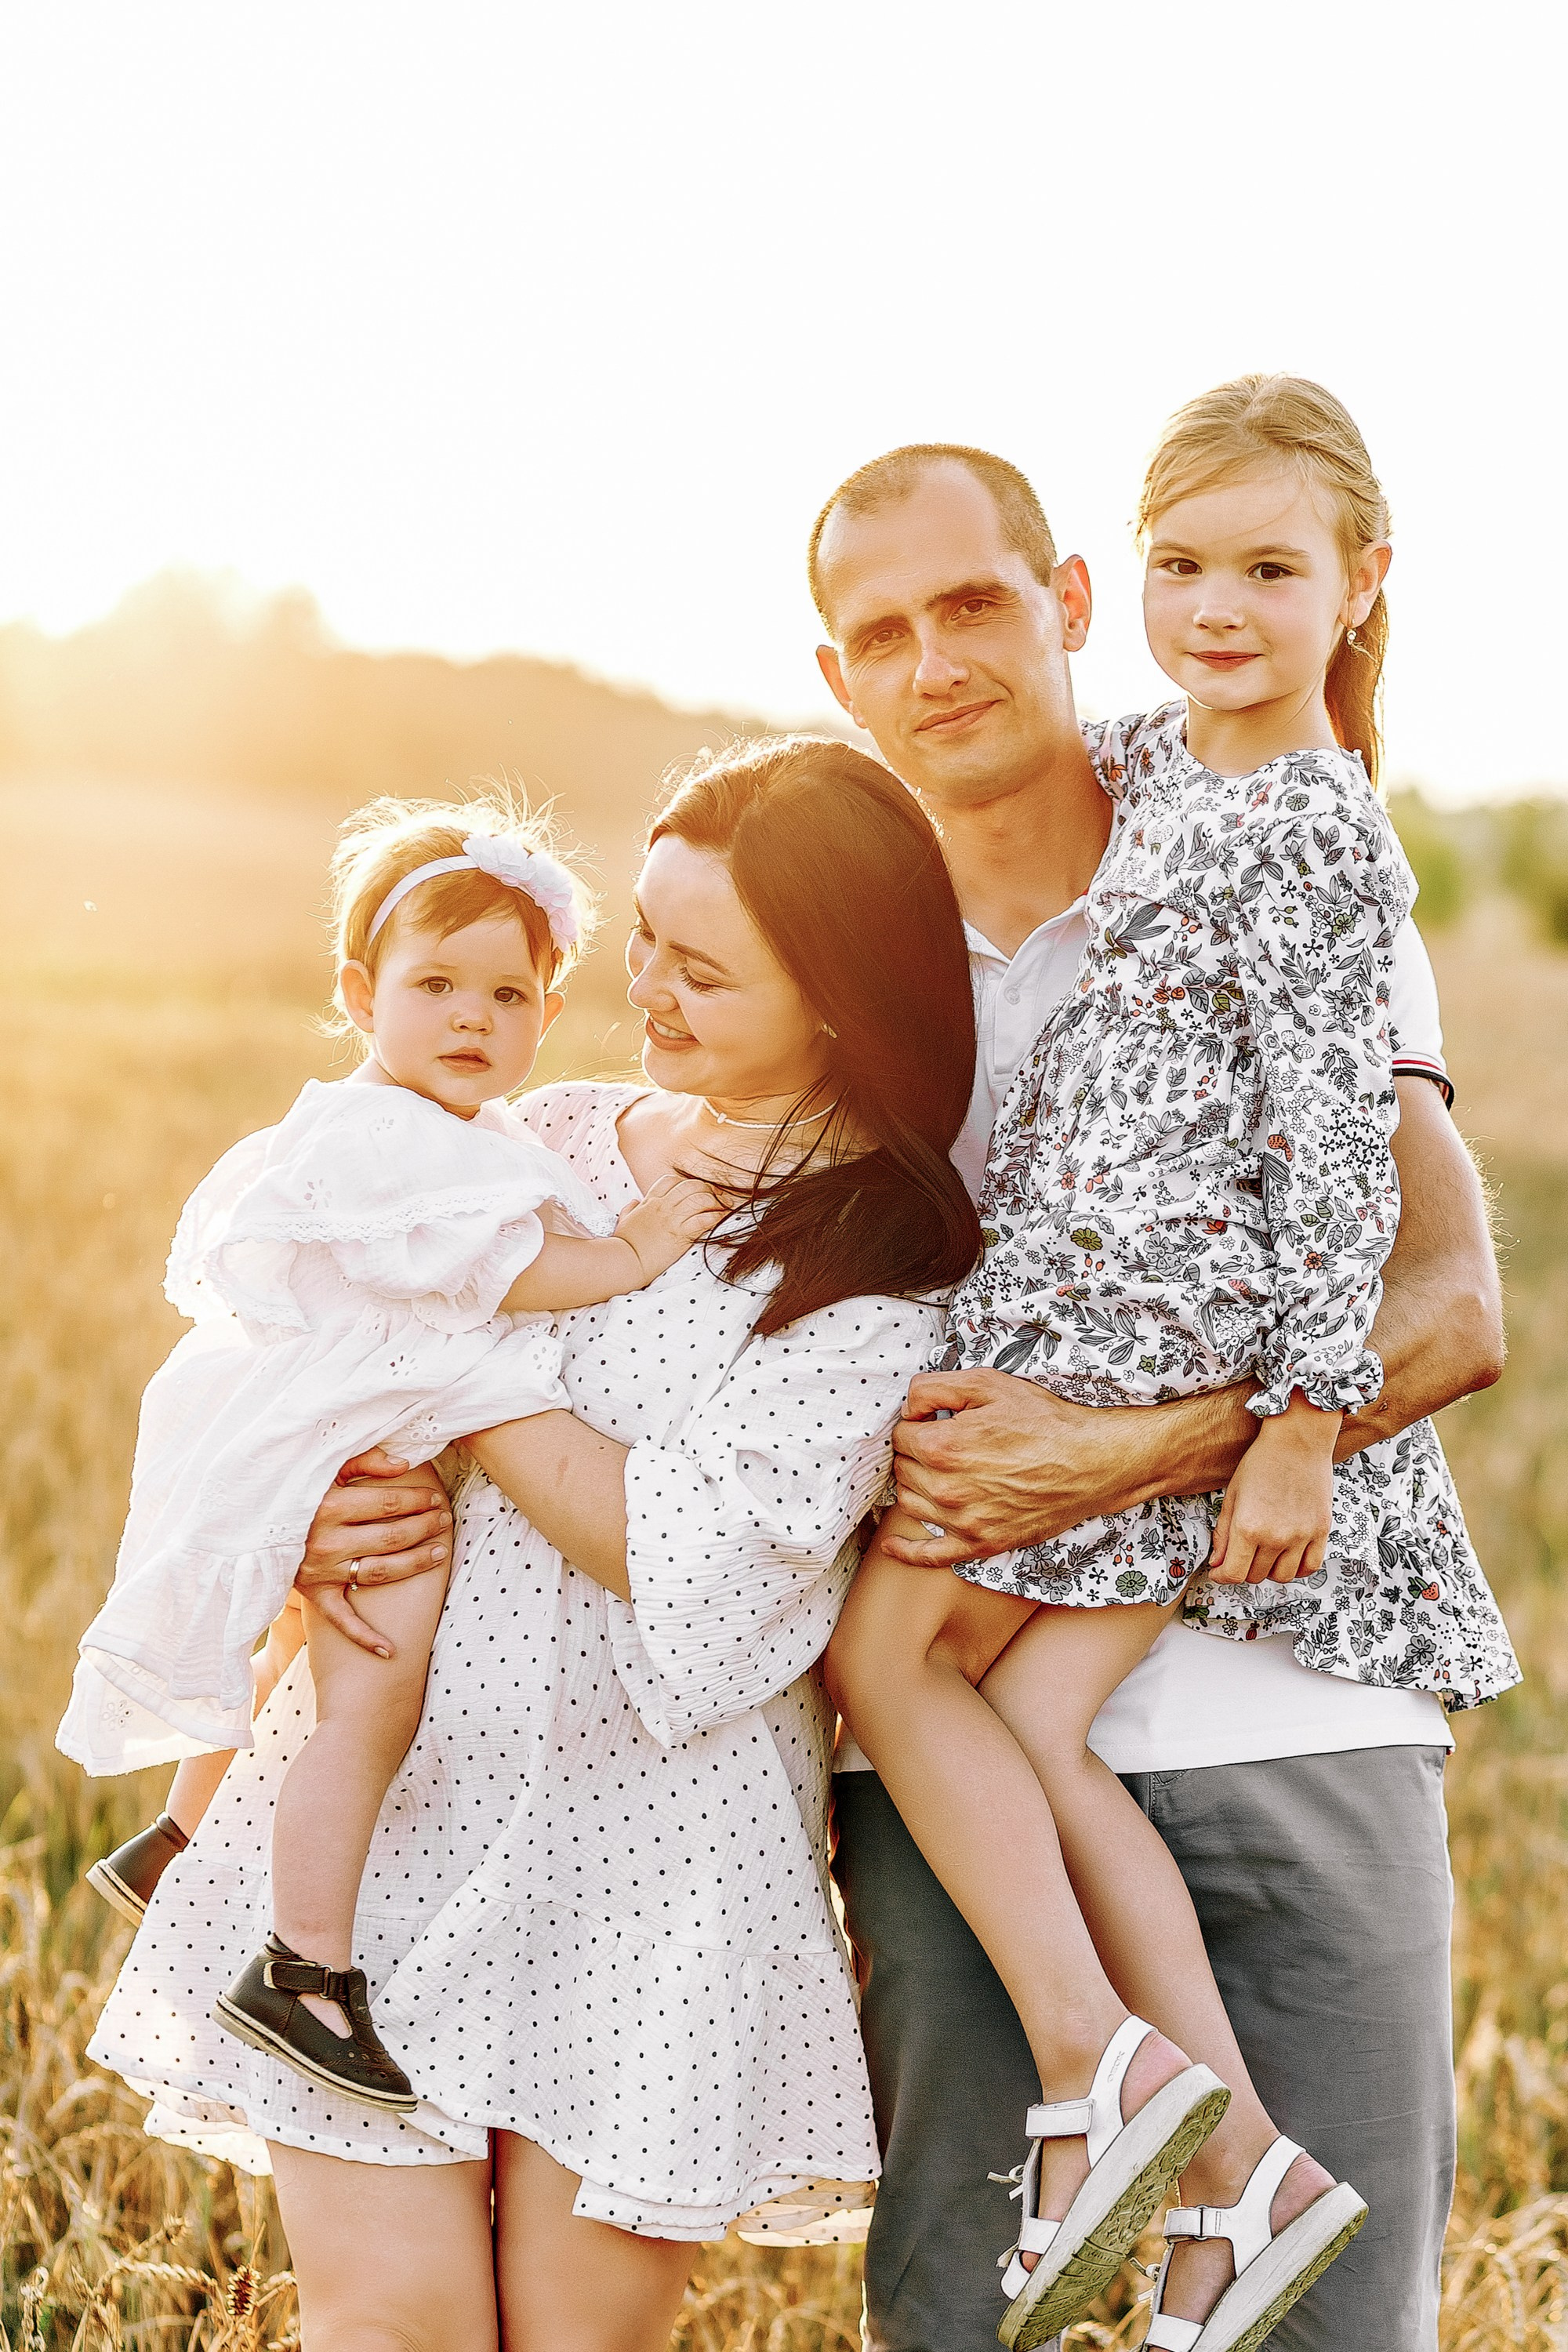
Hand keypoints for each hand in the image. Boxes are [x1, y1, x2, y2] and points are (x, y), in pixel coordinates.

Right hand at [294, 1448, 452, 1654]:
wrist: (247, 1523)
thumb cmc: (294, 1490)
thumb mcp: (323, 1468)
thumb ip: (364, 1461)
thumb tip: (404, 1464)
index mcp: (329, 1506)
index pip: (388, 1504)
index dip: (418, 1500)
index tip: (435, 1497)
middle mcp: (326, 1542)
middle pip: (391, 1537)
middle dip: (424, 1527)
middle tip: (443, 1520)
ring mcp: (321, 1571)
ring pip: (380, 1572)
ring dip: (414, 1564)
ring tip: (438, 1553)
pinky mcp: (314, 1594)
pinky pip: (342, 1620)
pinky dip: (365, 1637)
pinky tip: (391, 1650)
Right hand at [614, 1173, 725, 1283]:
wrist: (625, 1261)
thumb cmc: (624, 1243)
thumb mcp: (624, 1220)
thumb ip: (629, 1209)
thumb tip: (634, 1201)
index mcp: (650, 1201)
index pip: (671, 1181)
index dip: (685, 1182)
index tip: (694, 1191)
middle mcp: (663, 1206)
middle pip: (690, 1185)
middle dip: (706, 1189)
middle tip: (717, 1196)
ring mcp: (672, 1219)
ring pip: (700, 1199)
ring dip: (715, 1201)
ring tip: (724, 1207)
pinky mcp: (680, 1234)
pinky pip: (703, 1220)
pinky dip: (715, 1217)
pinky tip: (721, 1218)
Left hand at [879, 1369, 1168, 1568]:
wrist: (1091, 1462)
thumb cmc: (1044, 1421)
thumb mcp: (989, 1384)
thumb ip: (935, 1388)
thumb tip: (907, 1407)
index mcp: (944, 1447)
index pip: (901, 1437)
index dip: (914, 1424)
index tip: (932, 1422)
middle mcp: (948, 1488)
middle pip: (902, 1470)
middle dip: (914, 1453)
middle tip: (938, 1443)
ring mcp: (964, 1521)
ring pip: (910, 1504)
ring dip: (914, 1486)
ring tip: (936, 1472)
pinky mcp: (981, 1543)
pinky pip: (931, 1555)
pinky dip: (906, 1551)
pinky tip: (891, 1545)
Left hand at [1208, 1401, 1339, 1585]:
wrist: (1297, 1441)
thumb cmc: (1262, 1461)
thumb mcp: (1233, 1495)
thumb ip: (1223, 1533)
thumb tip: (1217, 1562)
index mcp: (1248, 1527)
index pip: (1233, 1574)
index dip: (1222, 1577)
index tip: (1220, 1571)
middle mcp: (1276, 1537)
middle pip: (1256, 1576)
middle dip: (1243, 1569)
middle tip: (1241, 1553)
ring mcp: (1301, 1536)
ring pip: (1283, 1577)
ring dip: (1269, 1570)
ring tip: (1264, 1552)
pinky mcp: (1321, 1531)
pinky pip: (1310, 1567)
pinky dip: (1297, 1568)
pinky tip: (1287, 1555)